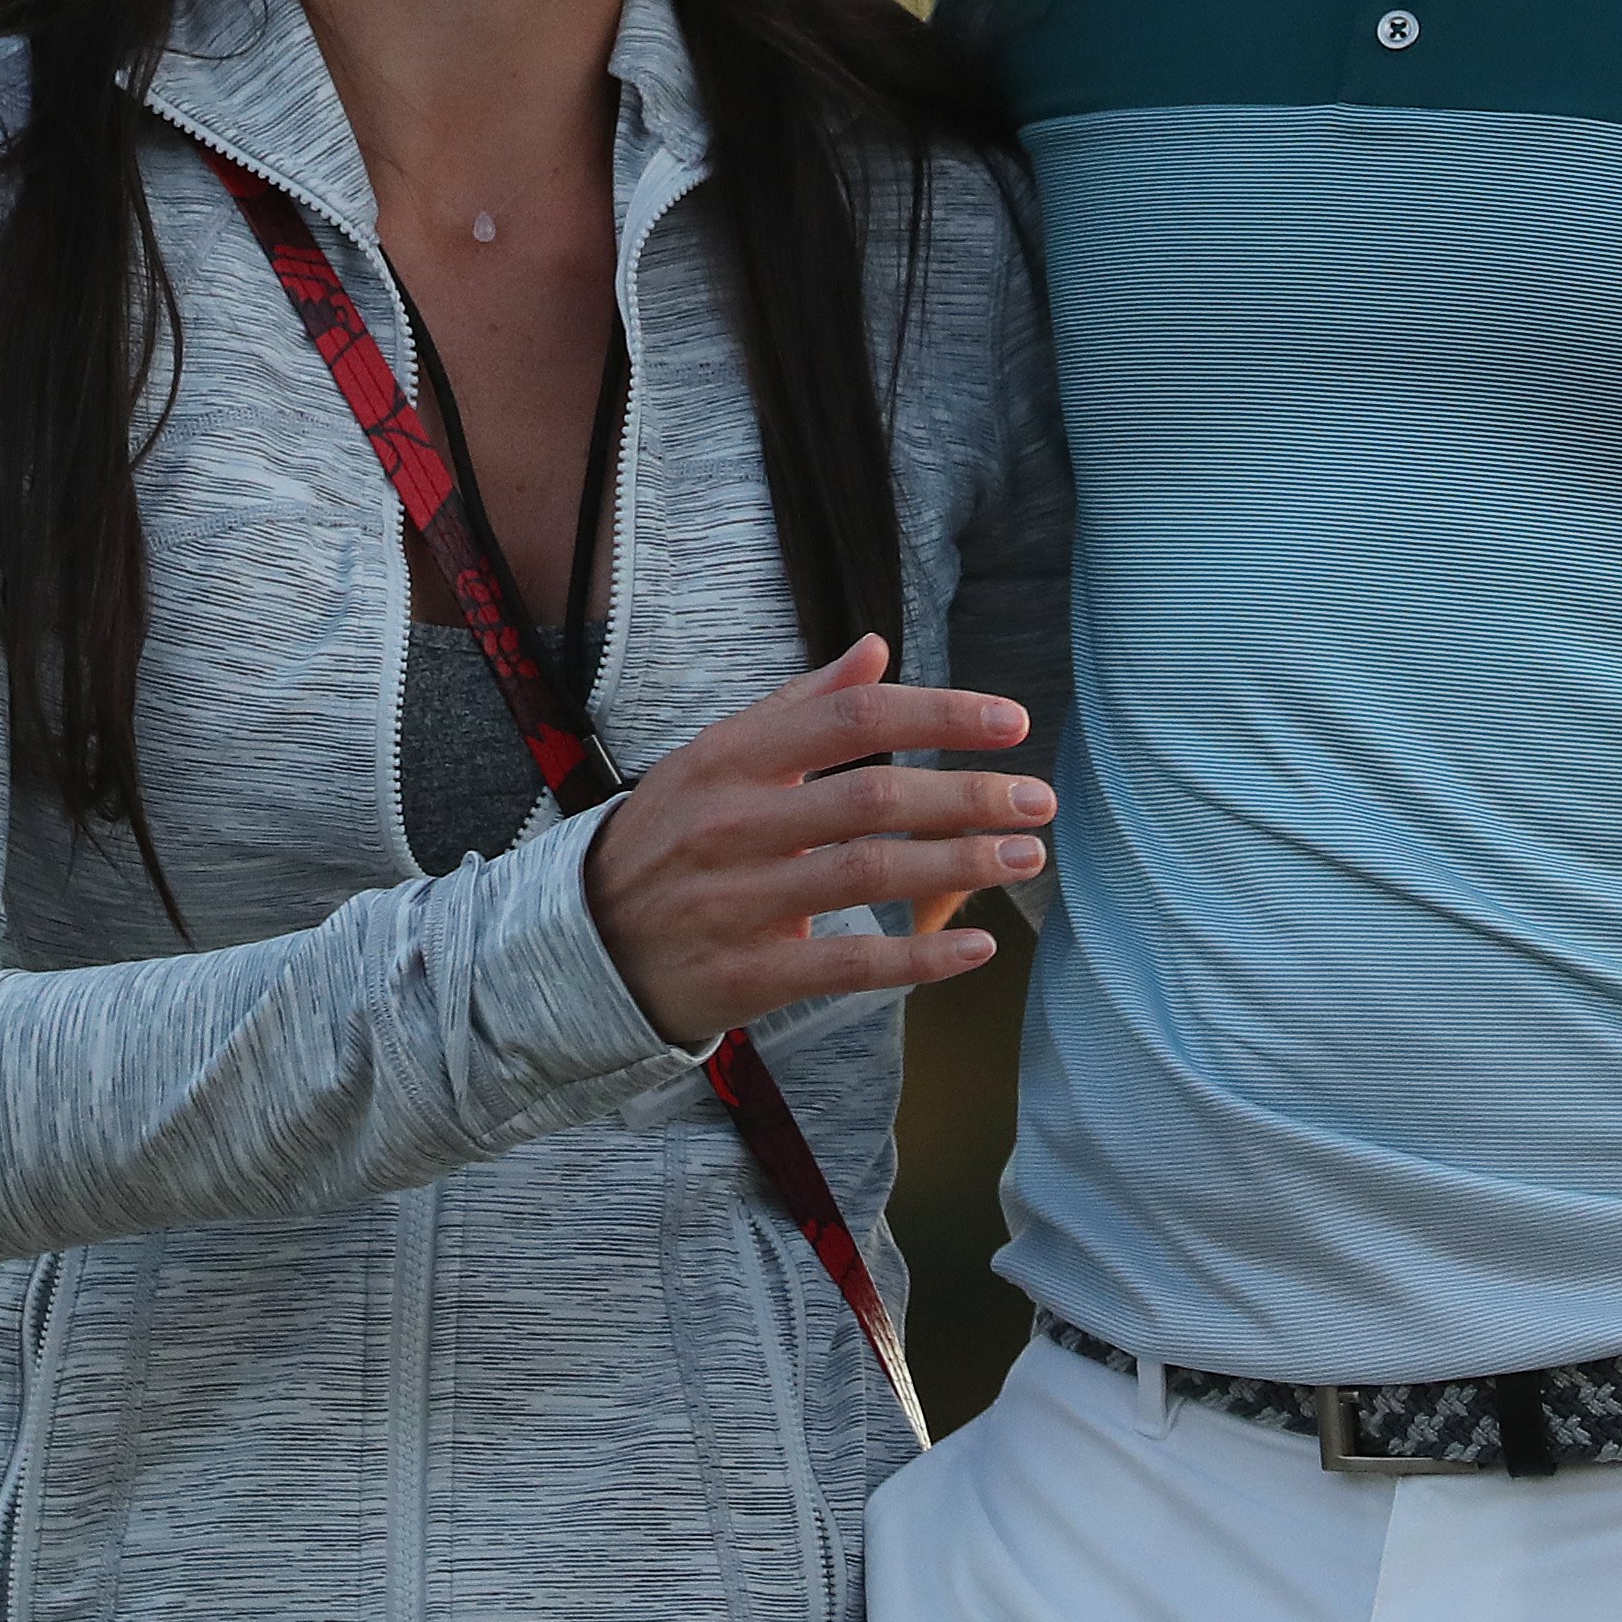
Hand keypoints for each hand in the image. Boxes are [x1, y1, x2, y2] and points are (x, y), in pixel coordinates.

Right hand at [581, 637, 1051, 1047]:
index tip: (1012, 721)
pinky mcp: (748, 974)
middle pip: (871, 799)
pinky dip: (918, 959)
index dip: (939, 714)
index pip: (852, 719)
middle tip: (1039, 800)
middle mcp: (734, 824)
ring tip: (1026, 857)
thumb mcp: (716, 757)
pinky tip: (978, 946)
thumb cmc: (671, 836)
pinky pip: (847, 965)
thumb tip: (876, 647)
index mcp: (732, 758)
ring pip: (867, 876)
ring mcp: (738, 901)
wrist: (582, 943)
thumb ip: (800, 705)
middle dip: (966, 796)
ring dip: (958, 866)